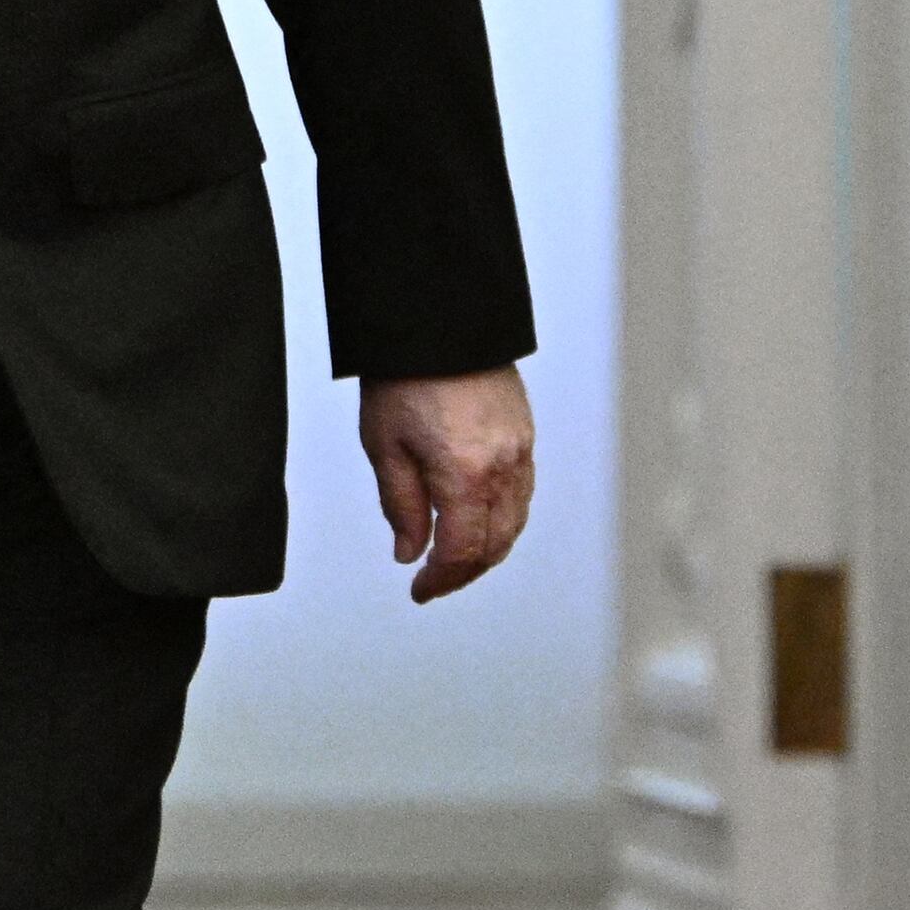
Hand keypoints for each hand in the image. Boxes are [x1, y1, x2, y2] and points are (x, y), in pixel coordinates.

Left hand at [359, 364, 534, 602]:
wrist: (438, 319)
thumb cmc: (405, 375)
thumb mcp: (385, 445)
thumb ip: (400, 506)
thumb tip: (410, 552)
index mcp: (464, 474)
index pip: (462, 551)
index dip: (442, 580)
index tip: (421, 590)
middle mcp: (501, 466)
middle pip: (494, 545)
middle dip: (465, 571)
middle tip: (435, 580)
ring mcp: (519, 449)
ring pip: (514, 522)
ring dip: (488, 548)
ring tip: (456, 556)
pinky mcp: (524, 433)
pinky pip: (522, 493)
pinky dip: (504, 518)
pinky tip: (482, 518)